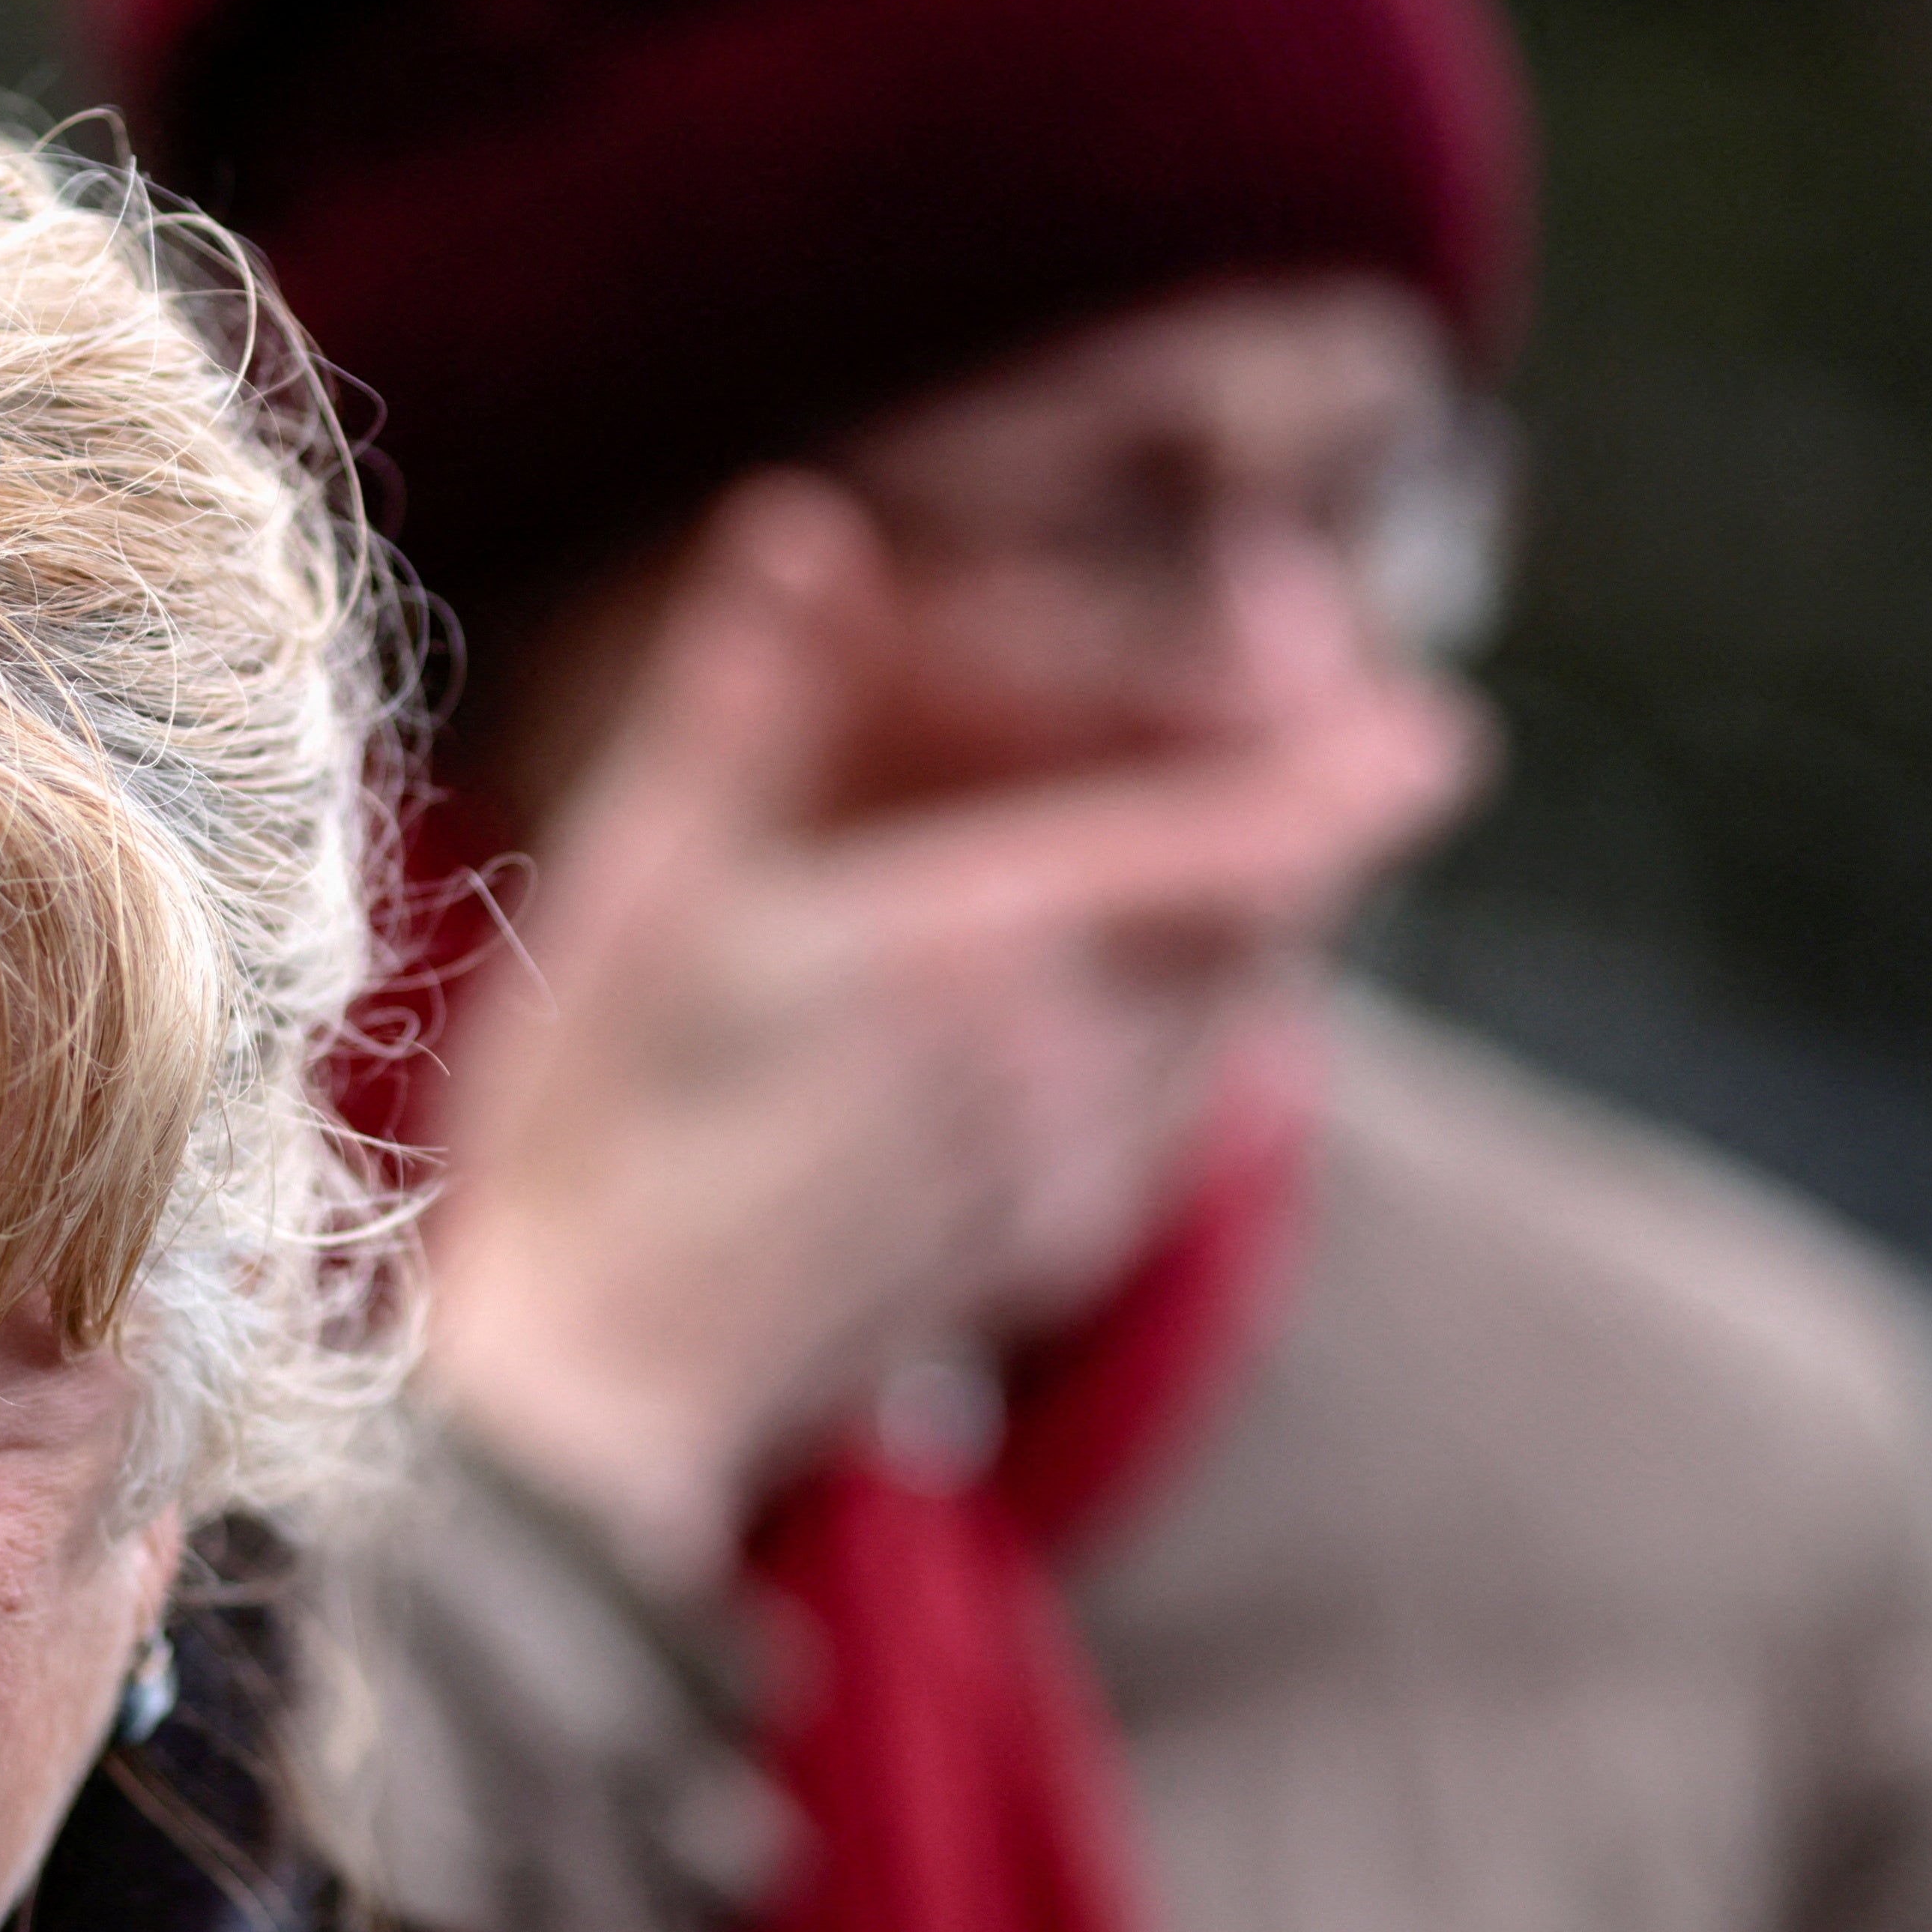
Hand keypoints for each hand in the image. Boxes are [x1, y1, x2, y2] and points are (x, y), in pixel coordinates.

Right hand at [421, 473, 1482, 1591]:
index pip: (1278, 833)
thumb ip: (739, 706)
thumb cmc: (595, 1142)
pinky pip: (1181, 1083)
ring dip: (1235, 880)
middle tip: (1227, 658)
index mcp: (988, 957)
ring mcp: (1079, 1171)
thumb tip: (799, 529)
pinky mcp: (1054, 1238)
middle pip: (1294, 899)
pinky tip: (1066, 957)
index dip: (1339, 716)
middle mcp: (1078, 1069)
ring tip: (1136, 793)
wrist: (592, 1403)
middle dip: (1289, 770)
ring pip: (1244, 991)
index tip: (1290, 608)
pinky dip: (1175, 987)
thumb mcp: (634, 895)